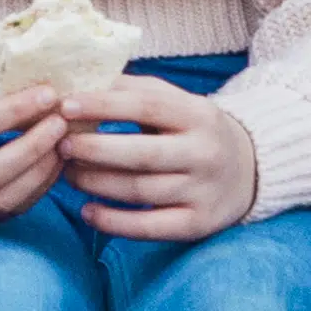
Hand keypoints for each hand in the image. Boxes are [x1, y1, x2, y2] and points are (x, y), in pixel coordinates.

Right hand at [0, 67, 74, 223]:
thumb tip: (35, 77)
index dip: (14, 110)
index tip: (49, 94)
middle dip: (34, 147)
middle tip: (61, 123)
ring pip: (3, 200)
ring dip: (42, 172)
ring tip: (63, 144)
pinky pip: (7, 211)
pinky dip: (36, 189)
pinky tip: (51, 165)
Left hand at [59, 69, 266, 242]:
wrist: (249, 171)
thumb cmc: (196, 131)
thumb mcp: (179, 103)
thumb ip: (135, 92)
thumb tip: (81, 83)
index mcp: (199, 115)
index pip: (146, 106)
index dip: (103, 105)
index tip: (65, 105)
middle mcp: (204, 153)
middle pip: (141, 153)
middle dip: (94, 149)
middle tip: (61, 145)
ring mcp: (202, 191)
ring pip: (139, 191)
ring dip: (95, 183)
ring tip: (68, 174)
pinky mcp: (197, 223)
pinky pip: (148, 227)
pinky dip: (113, 222)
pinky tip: (87, 211)